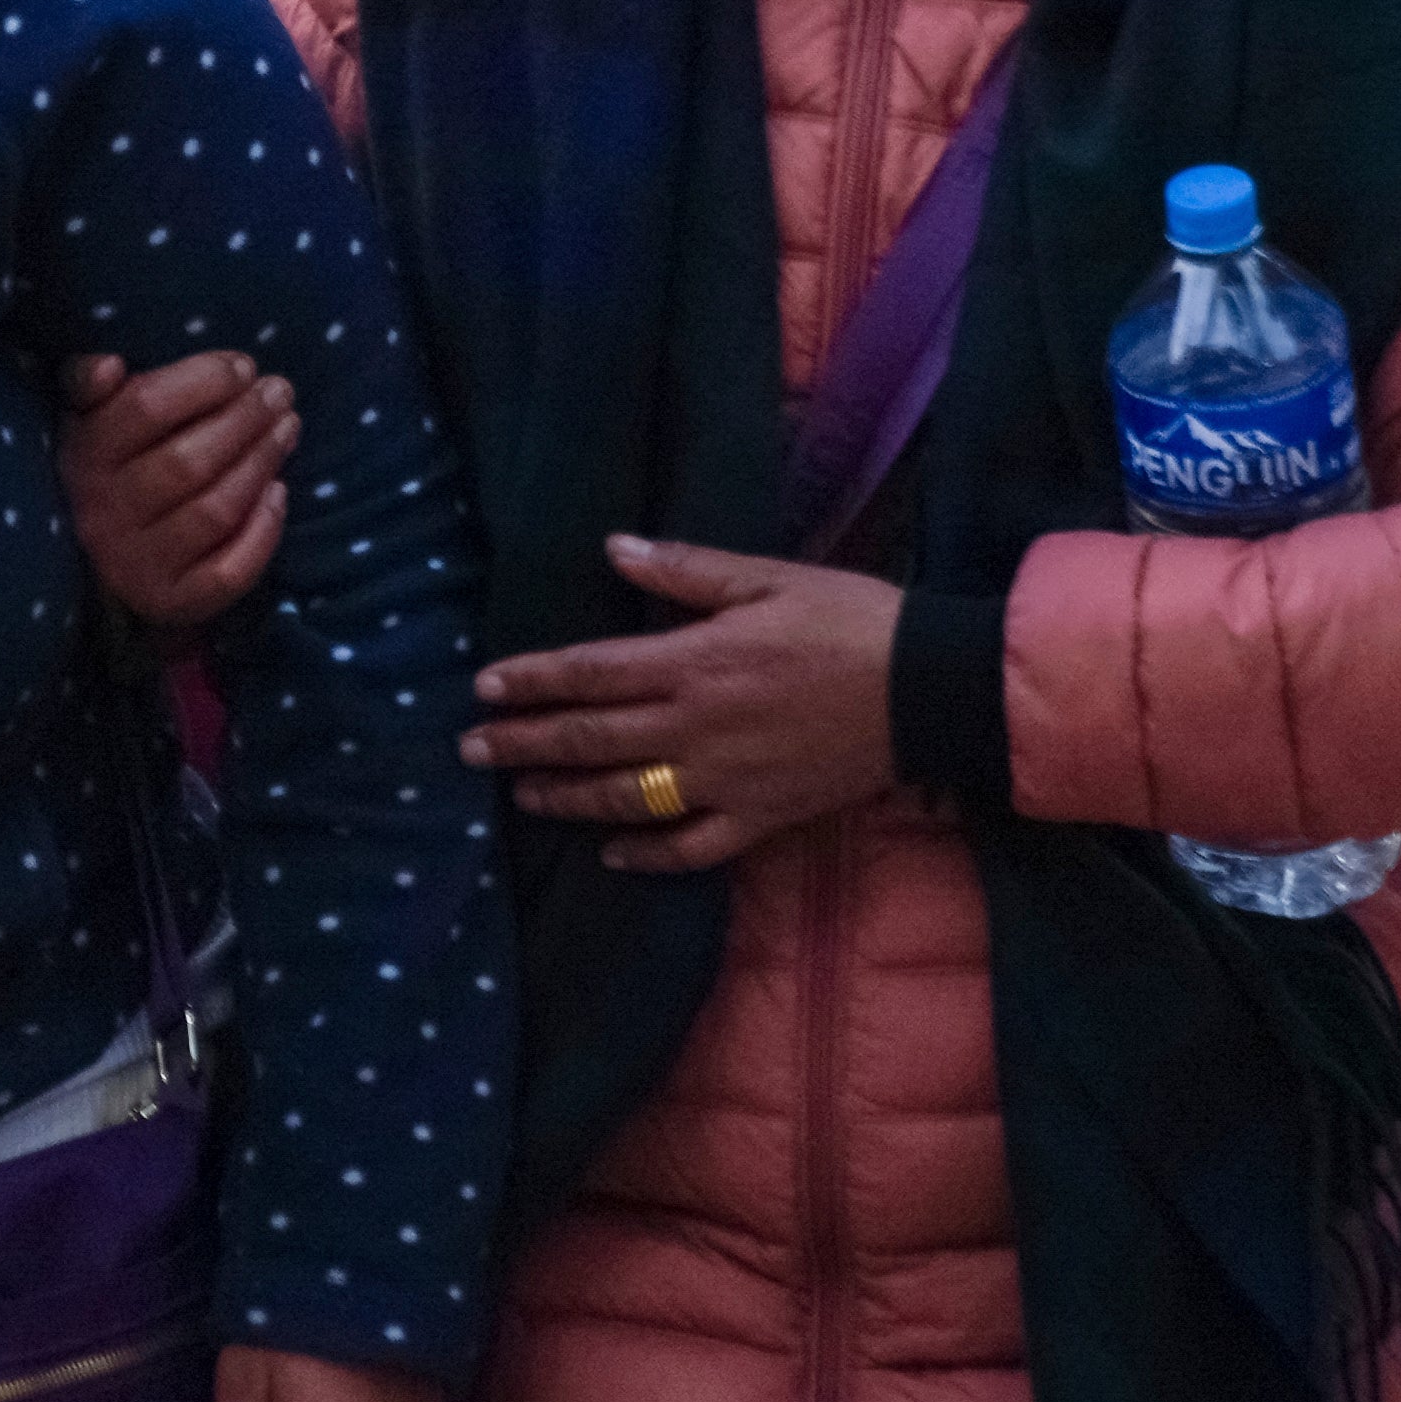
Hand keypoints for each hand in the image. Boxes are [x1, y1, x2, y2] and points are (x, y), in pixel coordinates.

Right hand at [60, 351, 293, 635]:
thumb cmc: (108, 469)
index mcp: (82, 457)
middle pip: (187, 461)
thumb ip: (88, 384)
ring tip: (288, 429)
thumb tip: (111, 365)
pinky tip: (279, 494)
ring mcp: (136, 564)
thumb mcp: (85, 420)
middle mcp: (102, 514)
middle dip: (244, 419)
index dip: (203, 381)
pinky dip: (262, 532)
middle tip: (280, 393)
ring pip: (214, 511)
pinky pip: (228, 570)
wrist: (92, 562)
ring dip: (261, 464)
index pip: (146, 408)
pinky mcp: (172, 601)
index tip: (243, 366)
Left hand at [462, 536, 901, 873]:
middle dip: (525, 744)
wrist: (930, 690)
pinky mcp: (762, 817)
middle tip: (471, 751)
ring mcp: (726, 779)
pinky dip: (648, 853)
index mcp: (693, 661)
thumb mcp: (767, 578)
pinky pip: (692, 846)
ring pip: (627, 796)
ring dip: (568, 796)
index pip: (590, 673)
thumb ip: (686, 571)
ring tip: (522, 795)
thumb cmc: (849, 621)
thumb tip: (613, 547)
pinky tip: (613, 854)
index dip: (532, 681)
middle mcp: (697, 726)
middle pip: (592, 738)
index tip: (483, 689)